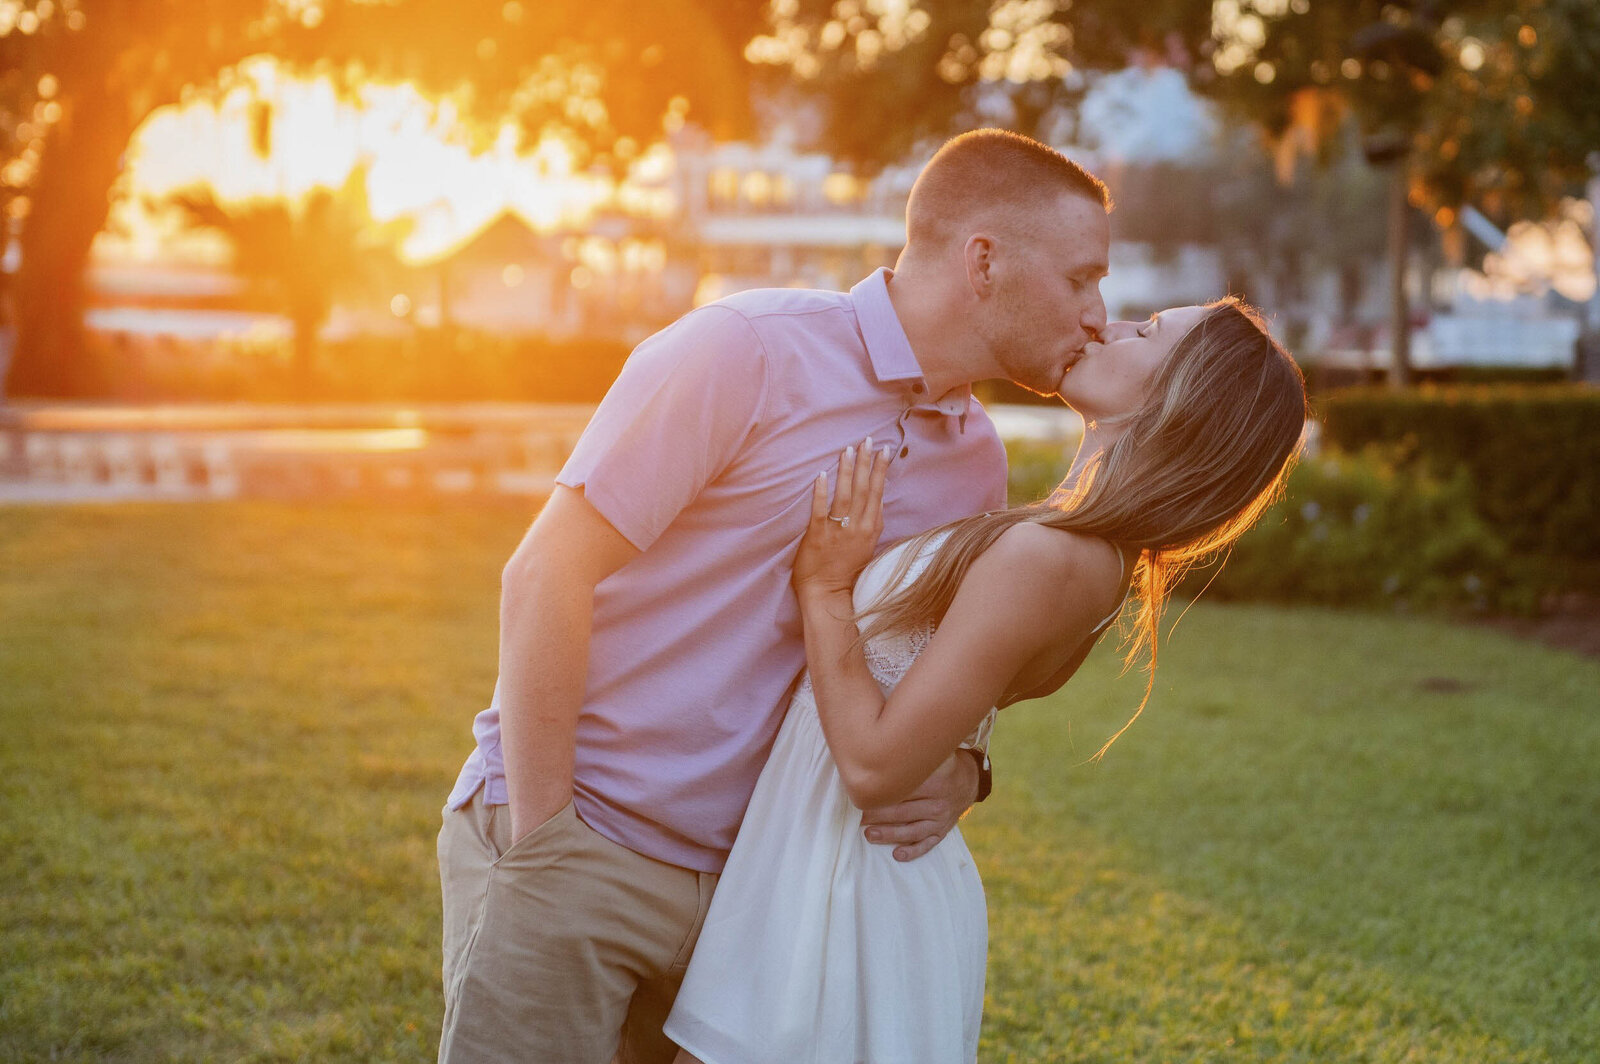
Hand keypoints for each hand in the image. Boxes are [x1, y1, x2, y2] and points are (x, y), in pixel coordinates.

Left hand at [793, 438, 891, 598]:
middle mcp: (858, 527)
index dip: (880, 470)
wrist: (827, 594)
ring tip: (848, 450)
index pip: (877, 493)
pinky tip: (822, 474)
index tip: (883, 450)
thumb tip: (873, 506)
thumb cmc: (845, 572)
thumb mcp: (866, 547)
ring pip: (845, 494)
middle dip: (866, 462)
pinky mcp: (817, 535)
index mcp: (871, 529)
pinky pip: (820, 509)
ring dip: (847, 470)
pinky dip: (822, 491)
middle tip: (868, 440)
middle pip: (864, 488)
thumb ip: (869, 525)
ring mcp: (838, 530)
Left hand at [858, 749, 978, 861]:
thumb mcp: (935, 753)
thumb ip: (915, 748)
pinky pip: (927, 844)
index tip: (862, 795)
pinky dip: (913, 851)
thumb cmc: (941, 764)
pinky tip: (897, 855)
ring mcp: (941, 819)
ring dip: (890, 834)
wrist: (968, 781)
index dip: (882, 793)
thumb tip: (889, 739)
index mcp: (935, 780)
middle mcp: (938, 802)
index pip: (904, 789)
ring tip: (869, 835)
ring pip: (913, 831)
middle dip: (879, 815)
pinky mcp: (942, 831)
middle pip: (904, 811)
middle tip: (858, 817)